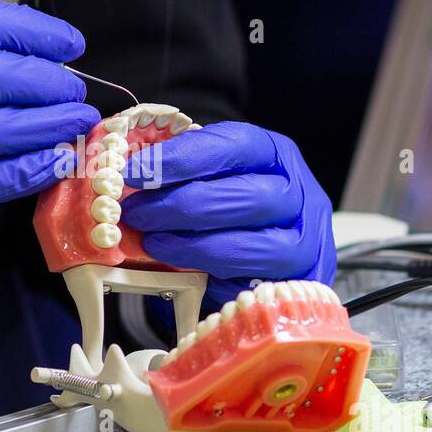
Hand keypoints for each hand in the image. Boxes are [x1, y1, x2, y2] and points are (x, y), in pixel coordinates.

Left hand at [120, 121, 335, 306]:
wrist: (270, 258)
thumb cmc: (231, 209)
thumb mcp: (213, 179)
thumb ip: (182, 174)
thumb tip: (126, 178)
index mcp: (276, 155)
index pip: (235, 146)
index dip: (182, 157)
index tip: (136, 171)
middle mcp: (300, 195)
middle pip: (247, 196)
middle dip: (181, 205)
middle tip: (136, 213)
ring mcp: (305, 243)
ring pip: (256, 245)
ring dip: (195, 246)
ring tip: (154, 243)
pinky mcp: (298, 286)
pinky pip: (255, 285)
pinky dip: (214, 279)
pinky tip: (183, 273)